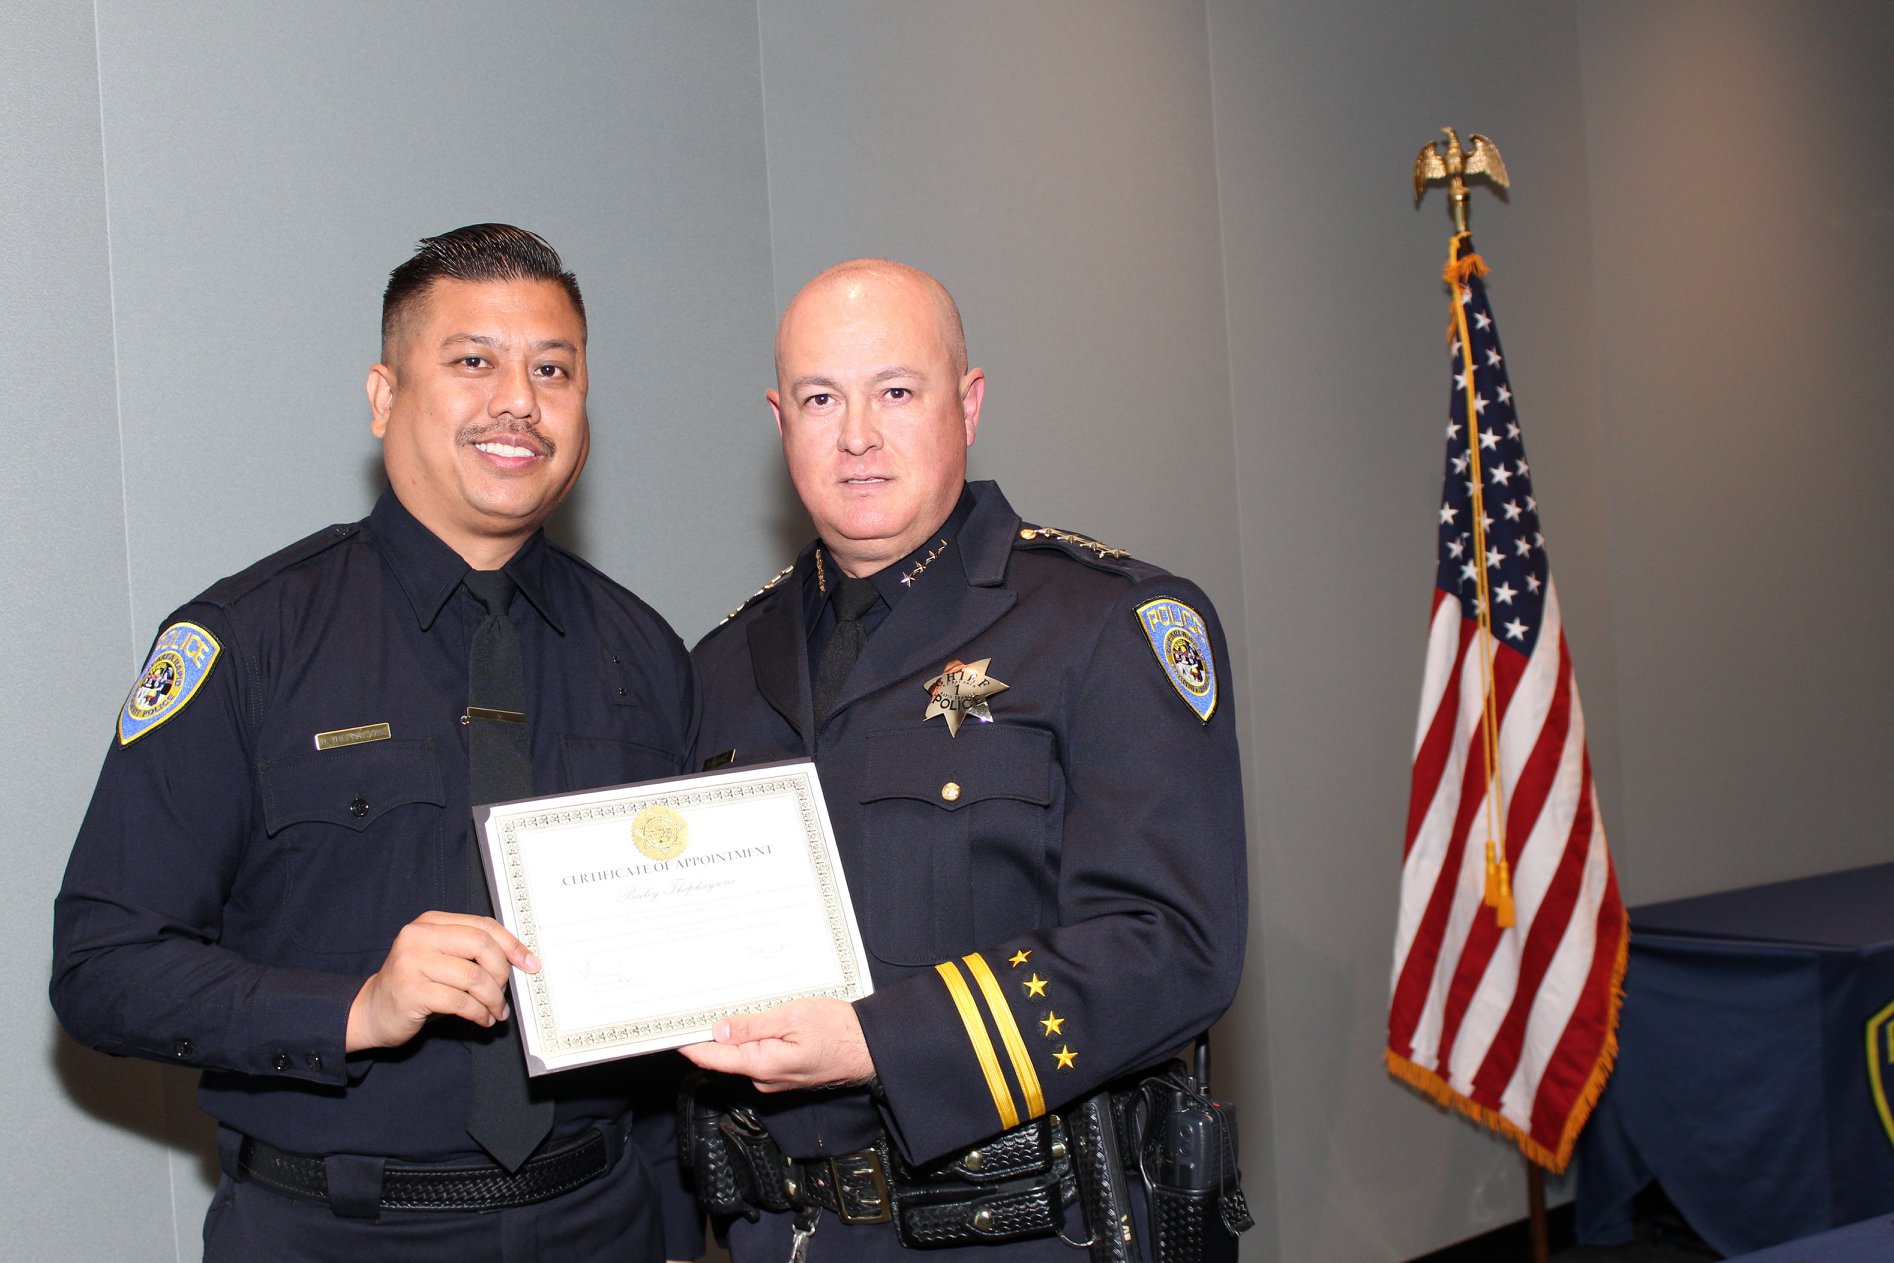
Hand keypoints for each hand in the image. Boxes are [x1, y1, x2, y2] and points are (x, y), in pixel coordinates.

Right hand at [345, 911, 538, 1051]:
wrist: (371, 1011)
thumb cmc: (415, 986)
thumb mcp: (442, 960)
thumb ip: (471, 953)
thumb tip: (518, 961)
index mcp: (431, 922)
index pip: (483, 925)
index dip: (511, 944)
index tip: (529, 963)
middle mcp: (418, 936)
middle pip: (481, 945)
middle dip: (501, 973)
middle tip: (504, 993)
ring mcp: (411, 962)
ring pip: (473, 977)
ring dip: (492, 999)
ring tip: (495, 1011)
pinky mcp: (410, 990)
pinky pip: (460, 1001)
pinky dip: (478, 1013)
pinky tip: (481, 1019)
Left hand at [679, 998, 874, 1090]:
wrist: (870, 1048)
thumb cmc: (837, 1031)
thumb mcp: (792, 1018)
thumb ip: (753, 1026)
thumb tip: (718, 1030)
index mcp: (761, 1064)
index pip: (712, 1057)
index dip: (688, 1042)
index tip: (668, 1029)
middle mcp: (764, 1077)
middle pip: (725, 1055)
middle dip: (711, 1031)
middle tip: (696, 1003)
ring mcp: (775, 1078)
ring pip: (744, 1054)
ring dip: (734, 1033)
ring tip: (725, 1005)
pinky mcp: (786, 1072)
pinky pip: (760, 1055)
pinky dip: (753, 1038)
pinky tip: (756, 1018)